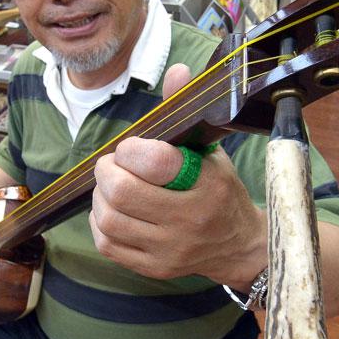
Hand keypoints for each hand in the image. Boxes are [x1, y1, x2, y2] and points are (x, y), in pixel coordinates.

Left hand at [89, 64, 267, 288]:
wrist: (238, 246)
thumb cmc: (219, 190)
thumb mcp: (210, 149)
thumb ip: (185, 111)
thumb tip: (177, 70)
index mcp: (206, 185)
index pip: (153, 161)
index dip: (130, 149)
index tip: (132, 148)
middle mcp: (189, 221)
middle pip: (122, 193)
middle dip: (107, 172)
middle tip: (113, 165)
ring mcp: (169, 250)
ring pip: (109, 220)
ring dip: (101, 197)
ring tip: (113, 187)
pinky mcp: (154, 269)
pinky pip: (108, 244)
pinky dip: (101, 222)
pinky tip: (114, 211)